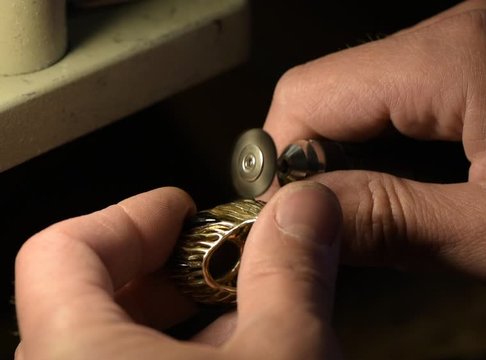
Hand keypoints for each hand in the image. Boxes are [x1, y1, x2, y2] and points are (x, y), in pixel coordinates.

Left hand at [14, 184, 341, 358]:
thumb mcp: (286, 355)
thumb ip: (291, 270)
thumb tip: (304, 210)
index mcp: (75, 356)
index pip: (62, 250)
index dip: (133, 215)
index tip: (182, 208)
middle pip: (86, 296)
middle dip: (169, 267)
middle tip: (221, 259)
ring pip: (108, 346)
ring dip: (179, 321)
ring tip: (242, 317)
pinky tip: (238, 359)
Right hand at [263, 0, 485, 299]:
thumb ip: (393, 223)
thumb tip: (302, 215)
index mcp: (456, 59)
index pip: (311, 93)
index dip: (281, 157)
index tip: (288, 218)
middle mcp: (458, 30)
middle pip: (332, 87)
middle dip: (314, 157)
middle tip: (337, 226)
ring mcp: (475, 37)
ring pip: (365, 92)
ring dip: (353, 153)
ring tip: (381, 213)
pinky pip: (406, 93)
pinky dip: (390, 142)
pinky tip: (415, 185)